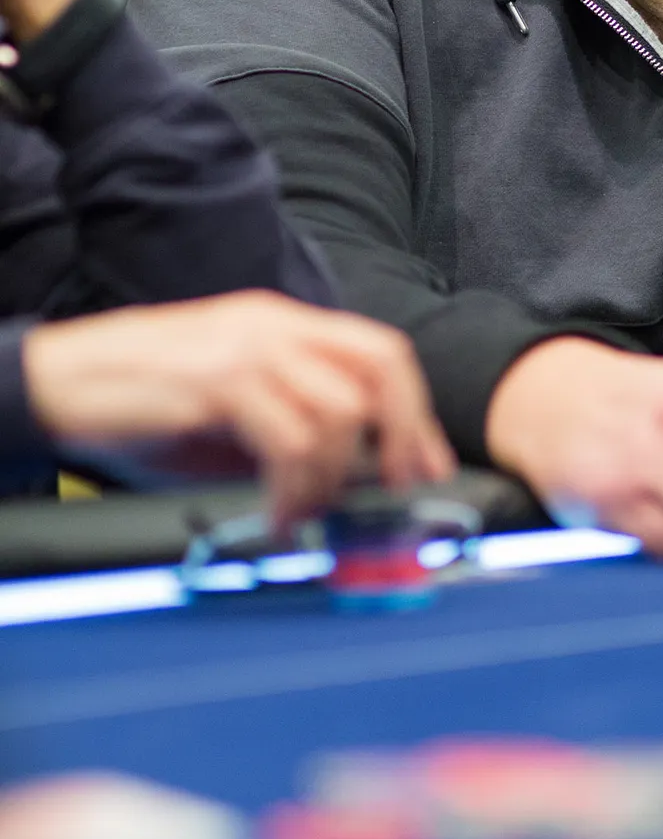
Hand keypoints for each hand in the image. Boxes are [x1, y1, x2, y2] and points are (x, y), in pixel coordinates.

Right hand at [23, 293, 453, 525]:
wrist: (59, 380)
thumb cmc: (141, 403)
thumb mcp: (229, 412)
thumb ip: (288, 427)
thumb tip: (352, 477)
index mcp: (282, 324)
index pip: (379, 352)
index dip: (415, 413)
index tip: (427, 468)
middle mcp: (274, 325)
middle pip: (381, 365)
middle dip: (404, 433)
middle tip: (395, 490)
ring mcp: (247, 348)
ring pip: (342, 409)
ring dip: (336, 475)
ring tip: (306, 510)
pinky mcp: (218, 380)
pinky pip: (291, 438)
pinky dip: (297, 486)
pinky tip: (278, 514)